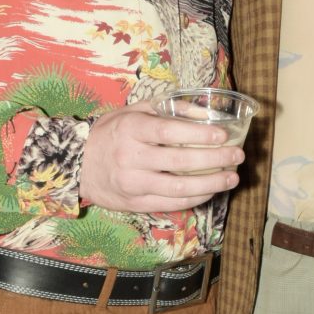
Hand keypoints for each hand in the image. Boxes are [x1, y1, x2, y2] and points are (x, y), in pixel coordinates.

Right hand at [79, 106, 242, 214]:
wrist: (76, 165)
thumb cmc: (110, 133)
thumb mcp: (132, 111)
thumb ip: (166, 109)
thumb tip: (203, 112)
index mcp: (131, 129)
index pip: (170, 132)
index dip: (199, 134)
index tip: (223, 134)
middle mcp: (131, 157)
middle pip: (180, 162)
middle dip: (215, 160)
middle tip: (238, 156)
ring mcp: (133, 183)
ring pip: (179, 189)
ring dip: (211, 184)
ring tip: (232, 178)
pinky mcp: (135, 203)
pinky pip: (171, 204)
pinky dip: (195, 198)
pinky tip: (211, 191)